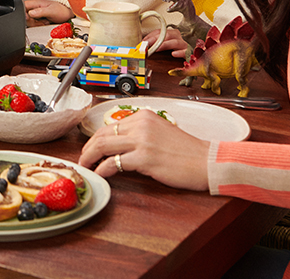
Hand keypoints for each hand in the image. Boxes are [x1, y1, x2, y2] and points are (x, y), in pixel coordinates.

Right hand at [25, 0, 72, 24]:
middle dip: (31, 21)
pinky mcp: (39, 19)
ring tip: (44, 22)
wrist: (68, 15)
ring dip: (36, 24)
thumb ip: (40, 12)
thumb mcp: (51, 11)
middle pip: (25, 15)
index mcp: (36, 3)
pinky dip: (39, 26)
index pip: (23, 6)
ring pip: (29, 21)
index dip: (23, 12)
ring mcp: (37, 14)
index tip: (28, 18)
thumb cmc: (61, 10)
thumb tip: (30, 13)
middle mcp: (35, 8)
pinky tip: (45, 24)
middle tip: (40, 21)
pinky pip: (34, 24)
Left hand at [78, 110, 209, 190]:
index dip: (96, 138)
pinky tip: (100, 173)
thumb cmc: (186, 151)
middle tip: (83, 158)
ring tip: (86, 166)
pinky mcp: (145, 158)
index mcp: (143, 116)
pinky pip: (114, 162)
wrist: (207, 161)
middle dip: (88, 147)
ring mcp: (142, 140)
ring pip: (104, 145)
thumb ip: (139, 133)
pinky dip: (102, 168)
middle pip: (103, 134)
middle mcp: (140, 124)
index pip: (110, 125)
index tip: (90, 148)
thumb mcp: (159, 132)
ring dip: (90, 157)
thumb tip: (118, 143)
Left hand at [143, 27, 188, 59]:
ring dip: (165, 45)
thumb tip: (145, 45)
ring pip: (175, 42)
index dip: (150, 36)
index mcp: (172, 33)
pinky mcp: (189, 53)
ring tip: (156, 48)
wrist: (194, 55)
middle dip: (155, 39)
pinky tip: (174, 54)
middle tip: (146, 44)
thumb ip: (157, 44)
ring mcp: (184, 45)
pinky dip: (179, 52)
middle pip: (167, 35)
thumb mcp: (167, 45)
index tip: (143, 42)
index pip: (160, 32)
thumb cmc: (177, 50)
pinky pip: (185, 52)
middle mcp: (178, 37)